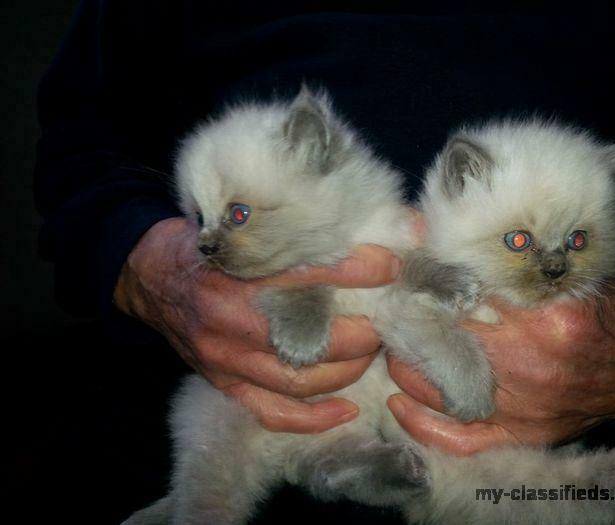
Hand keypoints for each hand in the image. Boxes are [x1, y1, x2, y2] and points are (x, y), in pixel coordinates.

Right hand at [115, 217, 401, 433]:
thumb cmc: (203, 242)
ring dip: (347, 370)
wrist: (148, 274)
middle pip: (312, 339)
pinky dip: (314, 417)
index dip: (362, 269)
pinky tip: (347, 409)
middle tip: (386, 319)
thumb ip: (296, 224)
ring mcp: (224, 359)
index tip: (392, 264)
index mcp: (234, 270)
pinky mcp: (222, 382)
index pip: (311, 273)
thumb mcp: (241, 220)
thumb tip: (373, 217)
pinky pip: (272, 412)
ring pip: (300, 379)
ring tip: (371, 351)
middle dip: (362, 332)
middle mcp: (228, 320)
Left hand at [387, 284, 614, 455]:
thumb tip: (450, 248)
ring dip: (408, 365)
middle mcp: (532, 365)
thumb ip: (515, 271)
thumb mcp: (569, 277)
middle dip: (415, 322)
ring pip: (442, 388)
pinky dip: (424, 425)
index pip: (468, 297)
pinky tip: (399, 403)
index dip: (432, 284)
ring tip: (396, 343)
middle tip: (398, 306)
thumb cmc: (607, 314)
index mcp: (545, 319)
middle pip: (447, 341)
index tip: (413, 274)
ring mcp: (525, 407)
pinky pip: (461, 438)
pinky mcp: (523, 433)